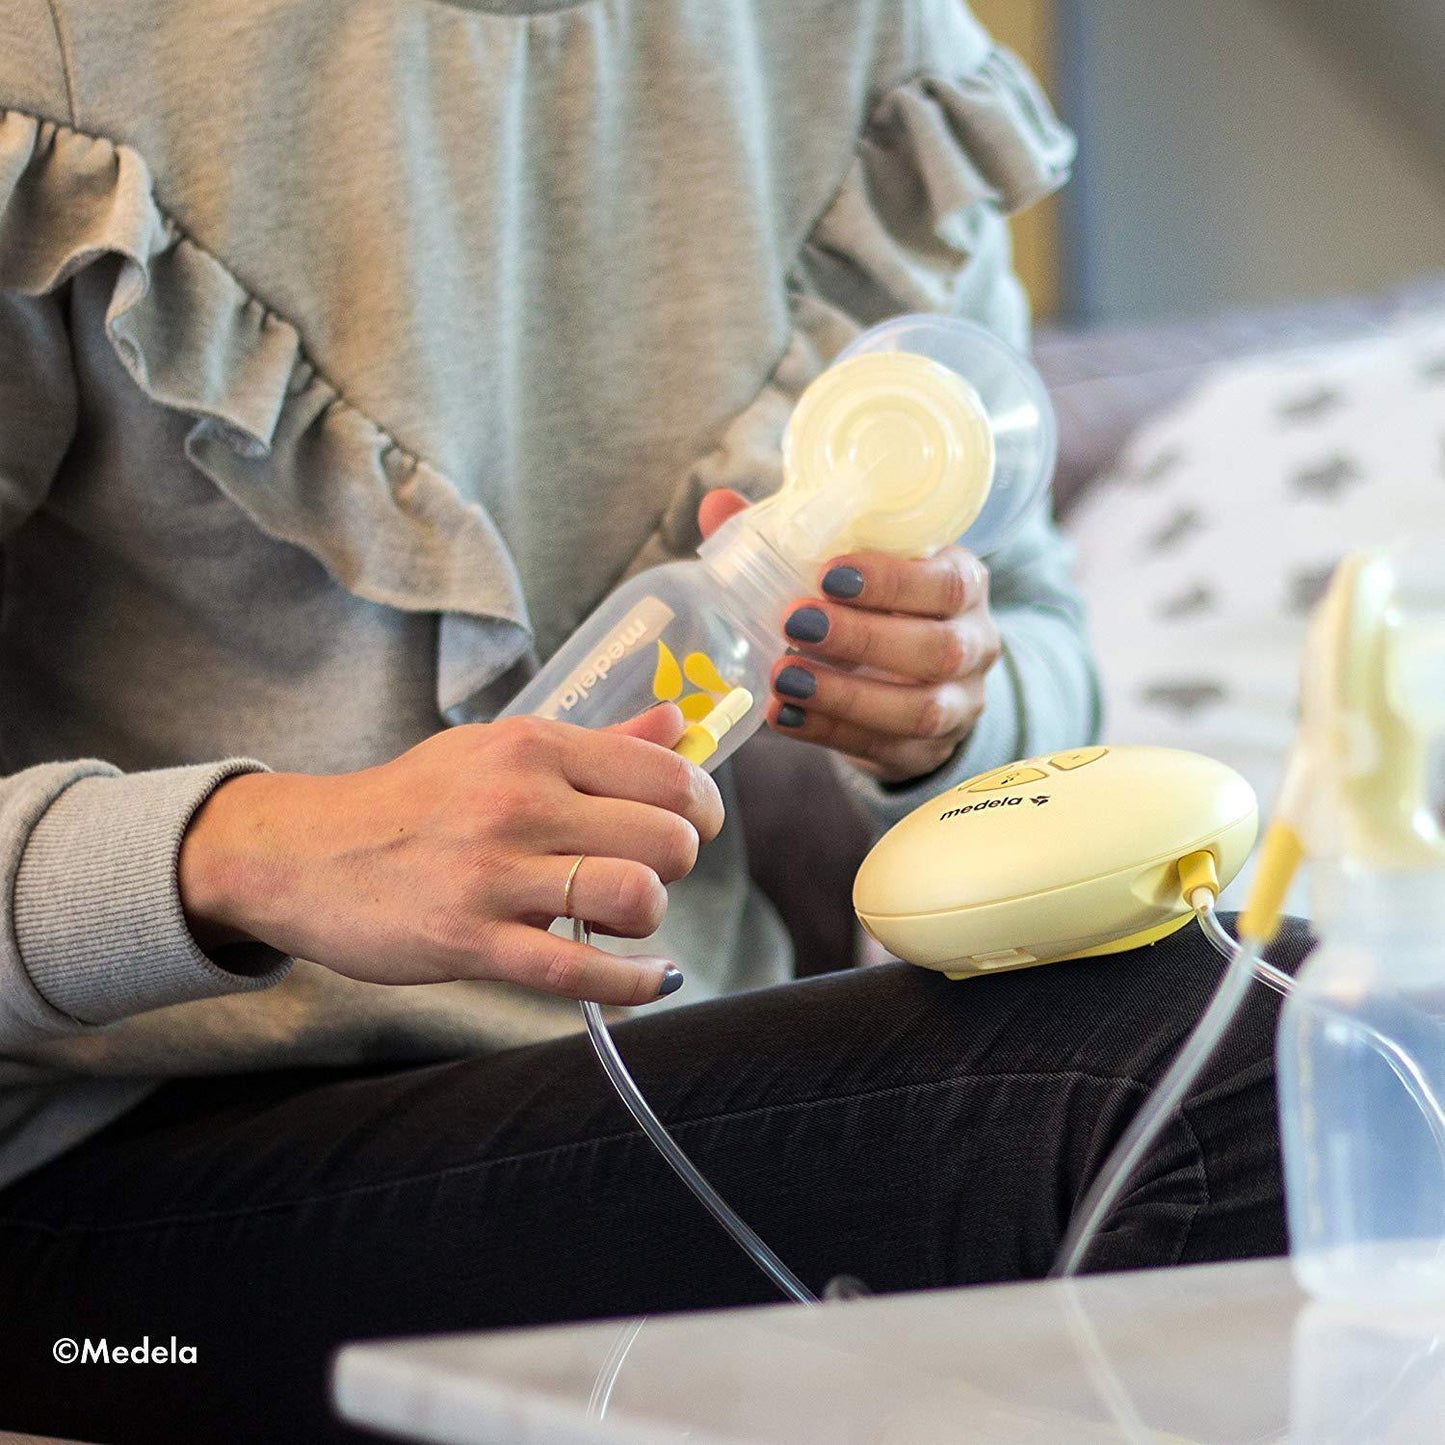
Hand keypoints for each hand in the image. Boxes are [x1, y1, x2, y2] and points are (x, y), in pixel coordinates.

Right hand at [177, 705, 723, 1005]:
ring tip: (622, 918)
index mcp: (534, 746)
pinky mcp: (467, 939)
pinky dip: (633, 984)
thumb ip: (598, 742)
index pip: (666, 773)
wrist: (303, 853)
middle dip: (678, 865)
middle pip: (665, 838)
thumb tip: (682, 724)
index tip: (692, 826)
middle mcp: (518, 800)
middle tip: (650, 873)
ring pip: (633, 898)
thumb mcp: (499, 750)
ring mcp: (492, 873)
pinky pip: (578, 970)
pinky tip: (652, 981)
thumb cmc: (416, 801)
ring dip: (647, 919)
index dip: (700, 808)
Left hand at [699, 490, 1000, 784]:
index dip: (893, 582)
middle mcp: (974, 645)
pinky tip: (784, 716)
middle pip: (938, 649)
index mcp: (962, 585)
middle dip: (863, 638)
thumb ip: (790, 537)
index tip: (830, 574)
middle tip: (794, 622)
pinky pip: (884, 749)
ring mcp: (958, 705)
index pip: (948, 583)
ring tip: (783, 677)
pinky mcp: (927, 754)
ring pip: (919, 710)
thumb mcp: (851, 569)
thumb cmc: (874, 606)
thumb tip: (717, 502)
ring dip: (844, 695)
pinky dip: (828, 732)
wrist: (912, 683)